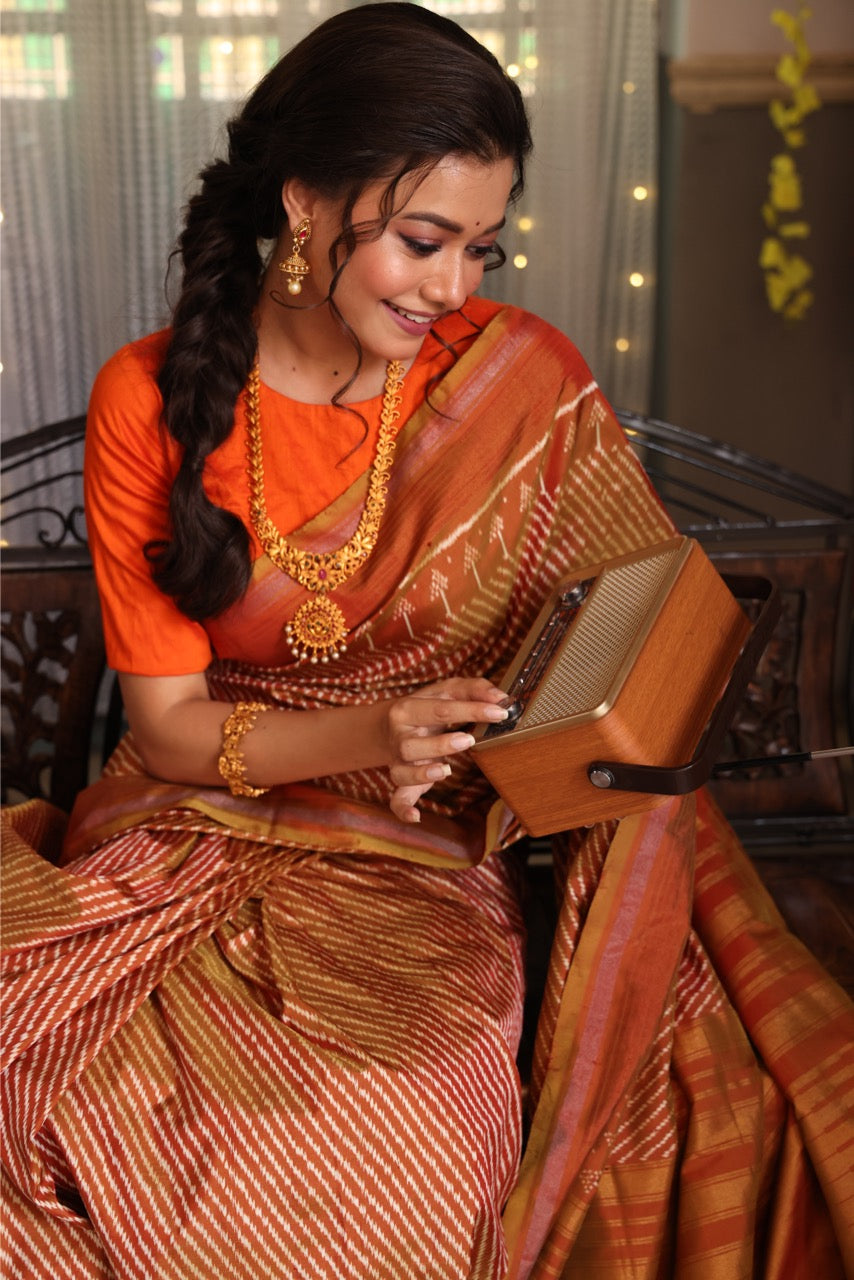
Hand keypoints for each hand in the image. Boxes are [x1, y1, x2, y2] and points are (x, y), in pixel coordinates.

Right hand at [384, 677, 508, 822]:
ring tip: (446, 770)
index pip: (440, 709)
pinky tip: (417, 817)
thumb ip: (475, 689)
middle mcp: (399, 737)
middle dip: (440, 744)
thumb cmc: (428, 706)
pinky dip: (403, 810)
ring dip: (422, 774)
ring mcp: (398, 761)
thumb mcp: (447, 691)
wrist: (390, 724)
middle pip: (411, 744)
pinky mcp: (402, 781)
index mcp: (408, 709)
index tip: (499, 713)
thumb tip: (501, 698)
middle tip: (467, 740)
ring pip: (402, 772)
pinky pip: (396, 799)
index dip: (472, 710)